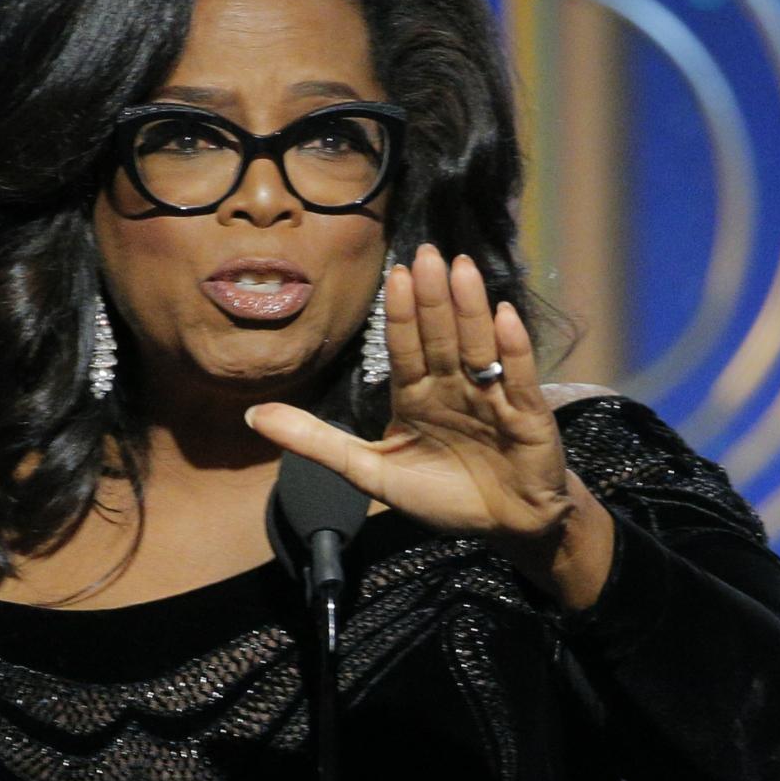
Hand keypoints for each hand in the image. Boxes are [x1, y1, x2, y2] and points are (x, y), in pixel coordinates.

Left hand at [245, 244, 614, 606]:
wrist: (505, 527)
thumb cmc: (441, 496)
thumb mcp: (369, 471)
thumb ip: (315, 441)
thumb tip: (252, 416)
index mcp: (417, 395)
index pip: (405, 348)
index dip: (401, 314)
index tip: (394, 274)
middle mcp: (454, 386)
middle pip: (440, 337)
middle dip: (433, 298)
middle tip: (426, 253)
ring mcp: (492, 396)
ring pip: (477, 346)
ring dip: (470, 308)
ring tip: (462, 269)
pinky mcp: (527, 415)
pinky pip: (517, 377)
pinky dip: (512, 348)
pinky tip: (505, 316)